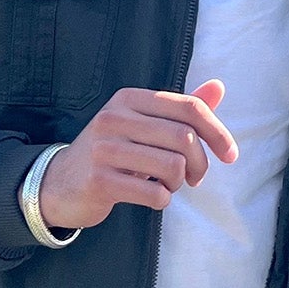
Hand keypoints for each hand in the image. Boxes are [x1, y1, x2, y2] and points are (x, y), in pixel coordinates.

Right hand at [38, 81, 236, 229]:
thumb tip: (218, 87)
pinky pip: (154, 193)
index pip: (189, 107)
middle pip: (184, 138)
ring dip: (179, 183)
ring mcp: (104, 149)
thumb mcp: (143, 124)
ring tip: (168, 186)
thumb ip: (181, 109)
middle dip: (201, 164)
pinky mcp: (99, 180)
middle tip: (195, 178)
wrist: (58, 183)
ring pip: (173, 167)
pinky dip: (162, 200)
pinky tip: (151, 197)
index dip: (217, 132)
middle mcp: (114, 117)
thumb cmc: (113, 152)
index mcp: (129, 99)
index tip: (230, 155)